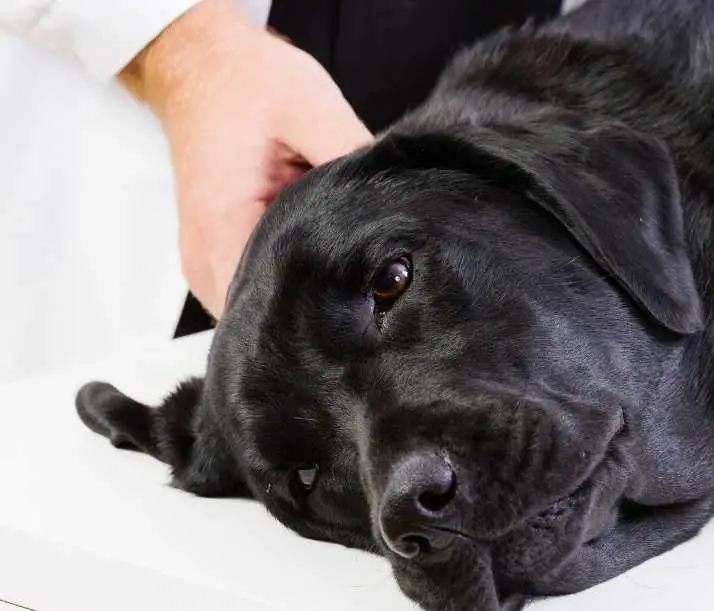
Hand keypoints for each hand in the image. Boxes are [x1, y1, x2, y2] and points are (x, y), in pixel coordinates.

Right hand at [119, 0, 372, 317]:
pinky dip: (293, 280)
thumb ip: (352, 159)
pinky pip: (256, 286)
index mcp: (223, 229)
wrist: (199, 64)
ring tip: (360, 280)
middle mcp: (205, 259)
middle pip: (266, 325)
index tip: (376, 309)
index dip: (326, 319)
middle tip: (381, 298)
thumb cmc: (246, 83)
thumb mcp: (311, 108)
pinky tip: (330, 261)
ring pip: (262, 310)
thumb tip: (397, 206)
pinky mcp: (218, 253)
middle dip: (324, 316)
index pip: (271, 315)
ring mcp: (207, 261)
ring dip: (307, 299)